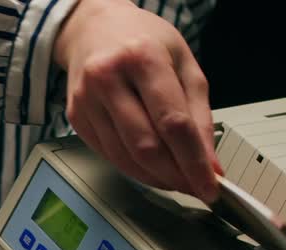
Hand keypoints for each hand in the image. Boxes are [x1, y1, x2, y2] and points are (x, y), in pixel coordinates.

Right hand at [54, 0, 220, 202]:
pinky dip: (135, 169)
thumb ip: (199, 114)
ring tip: (176, 178)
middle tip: (194, 186)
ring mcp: (87, 100)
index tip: (209, 185)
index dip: (194, 161)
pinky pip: (110, 156)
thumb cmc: (141, 40)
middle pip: (146, 147)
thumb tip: (208, 163)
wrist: (93, 27)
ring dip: (156, 178)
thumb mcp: (184, 63)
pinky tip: (151, 167)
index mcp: (142, 57)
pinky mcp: (76, 117)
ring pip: (125, 159)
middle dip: (175, 176)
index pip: (173, 123)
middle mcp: (108, 78)